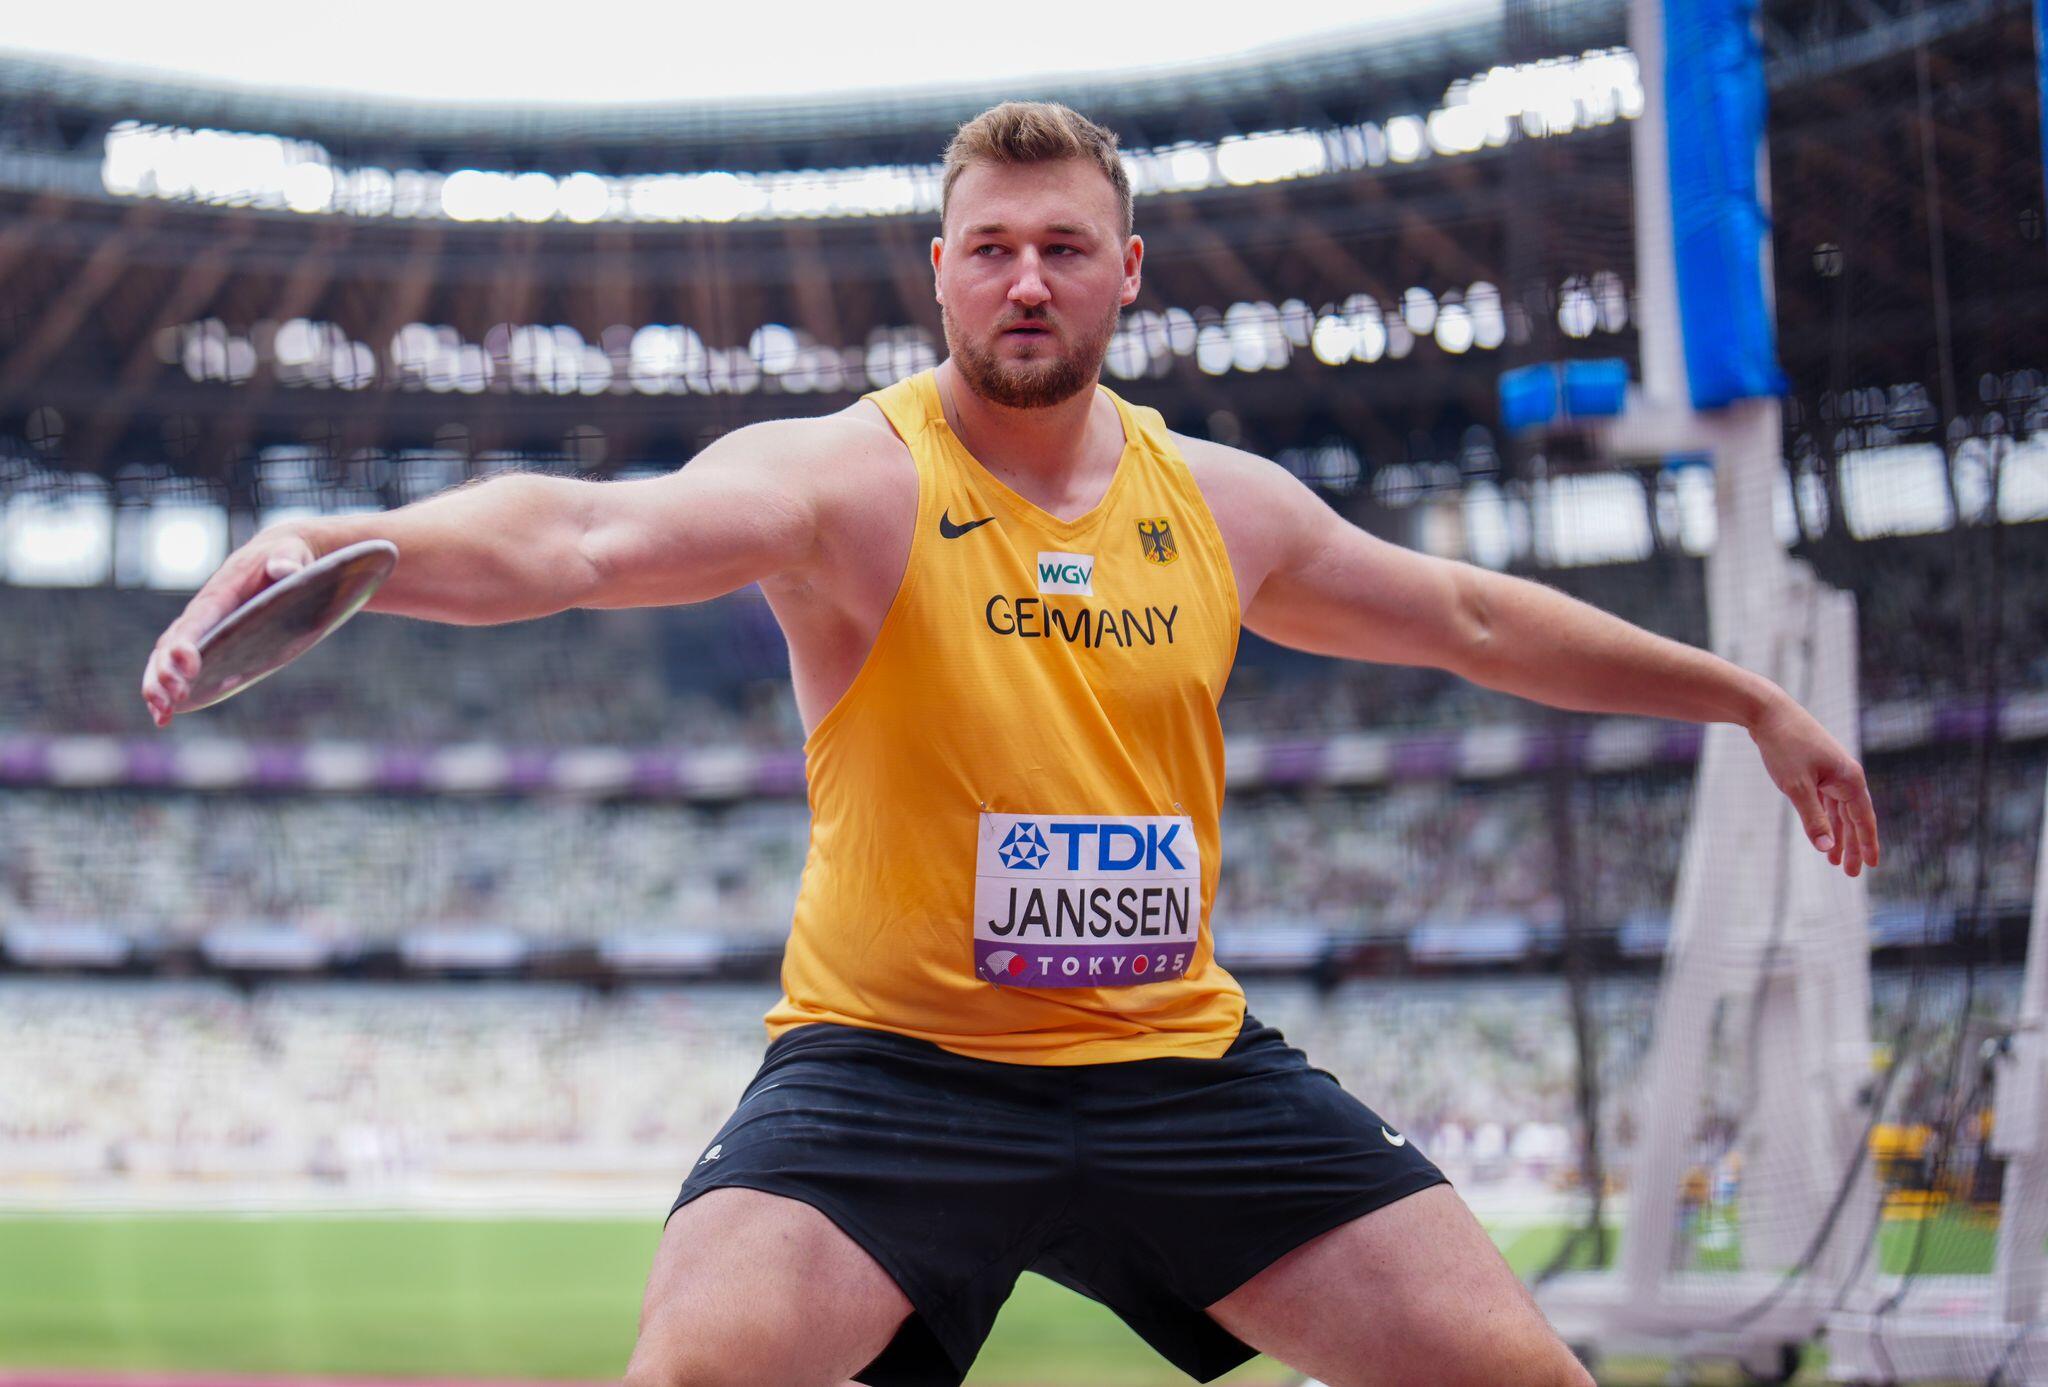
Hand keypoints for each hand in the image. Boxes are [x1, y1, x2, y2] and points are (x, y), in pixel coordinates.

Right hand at [141, 529, 317, 727]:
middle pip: (171, 644)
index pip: (198, 620)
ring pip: (165, 660)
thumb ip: (288, 560)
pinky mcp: (208, 646)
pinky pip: (177, 669)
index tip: (189, 665)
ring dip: (157, 687)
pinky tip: (163, 718)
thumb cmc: (285, 555)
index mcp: (220, 594)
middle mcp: (202, 614)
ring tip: (161, 715)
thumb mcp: (291, 553)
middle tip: (172, 698)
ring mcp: (201, 631)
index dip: (188, 643)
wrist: (278, 556)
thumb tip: (286, 569)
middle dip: (166, 672)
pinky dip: (166, 692)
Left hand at [1748, 694, 1880, 876]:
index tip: (1871, 866)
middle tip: (1849, 873)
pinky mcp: (1815, 767)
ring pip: (1838, 810)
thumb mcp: (1797, 787)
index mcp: (1849, 779)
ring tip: (1833, 860)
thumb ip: (1814, 819)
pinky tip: (1823, 831)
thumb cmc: (1785, 747)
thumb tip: (1827, 848)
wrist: (1768, 712)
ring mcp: (1831, 770)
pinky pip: (1826, 799)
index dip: (1867, 844)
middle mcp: (1845, 775)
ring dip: (1837, 834)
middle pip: (1852, 818)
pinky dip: (1825, 817)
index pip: (1864, 819)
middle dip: (1851, 846)